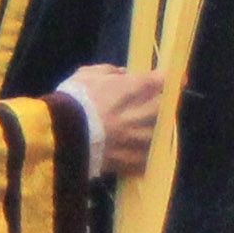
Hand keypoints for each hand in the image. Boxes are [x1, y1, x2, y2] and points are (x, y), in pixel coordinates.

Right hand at [58, 64, 165, 181]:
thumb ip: (107, 71)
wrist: (61, 137)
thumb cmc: (72, 101)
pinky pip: (147, 158)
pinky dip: (146, 154)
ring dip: (157, 129)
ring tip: (149, 129)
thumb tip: (122, 73)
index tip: (172, 79)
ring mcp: (140, 139)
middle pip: (166, 106)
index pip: (161, 80)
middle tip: (161, 103)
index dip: (168, 79)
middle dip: (165, 103)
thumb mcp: (86, 76)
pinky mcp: (133, 160)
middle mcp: (142, 113)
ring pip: (161, 133)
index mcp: (132, 89)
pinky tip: (140, 152)